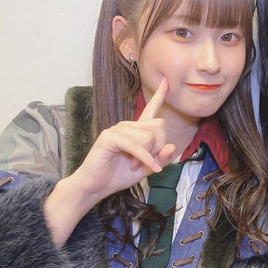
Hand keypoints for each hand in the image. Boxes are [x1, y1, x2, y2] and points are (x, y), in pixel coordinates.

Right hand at [68, 78, 175, 205]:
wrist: (95, 187)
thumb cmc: (118, 175)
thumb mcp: (146, 168)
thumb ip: (161, 159)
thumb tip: (172, 146)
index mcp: (137, 130)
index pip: (151, 109)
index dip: (159, 95)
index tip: (166, 80)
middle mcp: (128, 126)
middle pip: (159, 126)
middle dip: (159, 147)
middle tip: (147, 163)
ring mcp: (117, 129)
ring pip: (149, 136)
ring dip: (146, 157)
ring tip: (134, 166)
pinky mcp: (110, 137)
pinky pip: (136, 145)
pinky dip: (143, 159)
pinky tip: (138, 168)